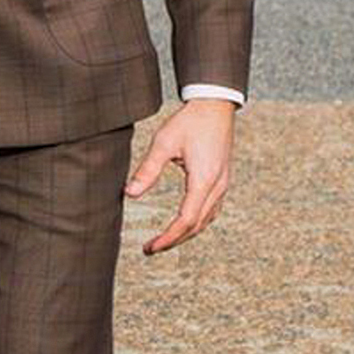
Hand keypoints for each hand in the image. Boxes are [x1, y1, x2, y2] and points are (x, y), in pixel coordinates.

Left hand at [124, 99, 236, 254]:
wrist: (215, 105)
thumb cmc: (190, 121)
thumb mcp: (164, 142)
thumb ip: (148, 169)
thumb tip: (129, 193)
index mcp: (204, 180)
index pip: (186, 221)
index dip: (167, 238)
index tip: (150, 247)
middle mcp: (217, 187)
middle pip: (196, 226)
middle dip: (173, 240)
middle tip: (151, 248)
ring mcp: (223, 184)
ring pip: (205, 220)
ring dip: (185, 233)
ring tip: (164, 239)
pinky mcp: (222, 179)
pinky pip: (211, 210)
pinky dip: (196, 221)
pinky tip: (184, 222)